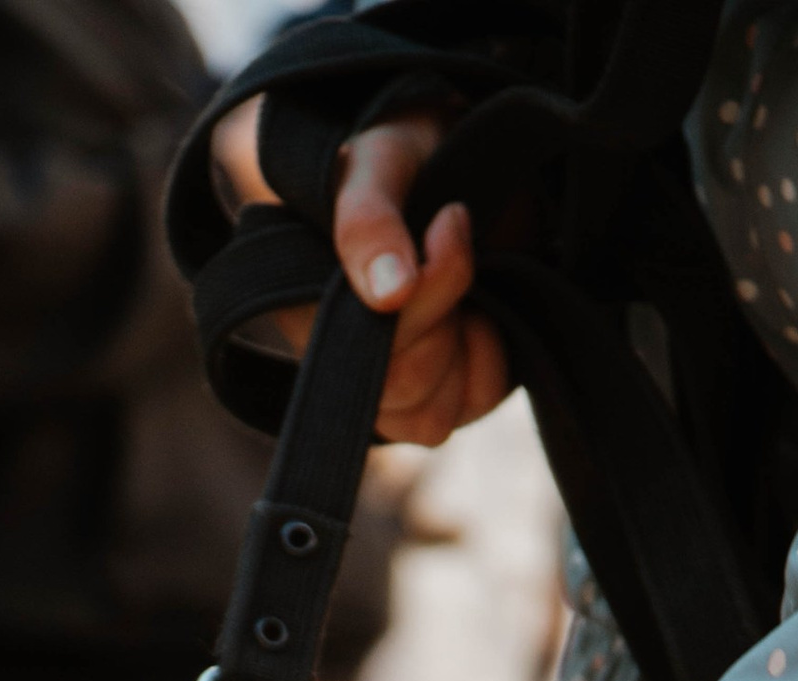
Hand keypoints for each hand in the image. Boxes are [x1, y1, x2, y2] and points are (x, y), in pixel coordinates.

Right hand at [209, 100, 510, 444]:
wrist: (475, 149)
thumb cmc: (412, 152)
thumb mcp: (382, 164)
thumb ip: (369, 223)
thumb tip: (385, 298)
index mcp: (307, 307)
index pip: (349, 357)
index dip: (412, 305)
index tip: (445, 221)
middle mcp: (345, 358)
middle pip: (396, 386)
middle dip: (442, 309)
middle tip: (454, 229)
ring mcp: (396, 386)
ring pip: (428, 415)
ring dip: (463, 342)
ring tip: (467, 277)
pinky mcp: (447, 396)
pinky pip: (470, 408)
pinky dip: (489, 362)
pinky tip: (482, 314)